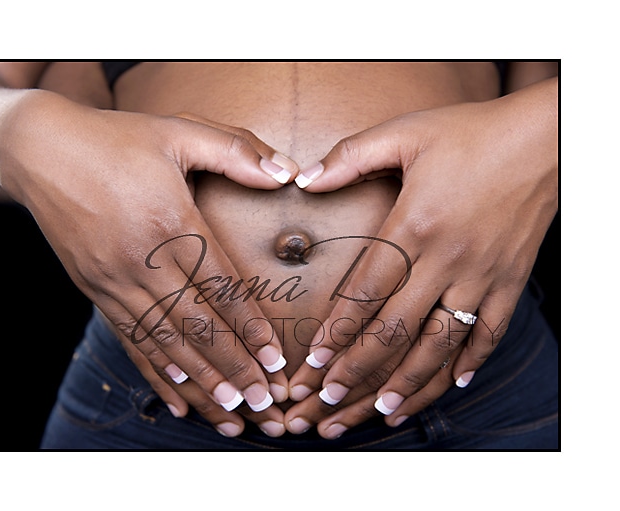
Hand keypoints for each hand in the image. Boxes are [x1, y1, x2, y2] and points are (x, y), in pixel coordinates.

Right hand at [0, 91, 299, 421]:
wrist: (40, 150)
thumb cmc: (116, 140)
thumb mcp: (177, 130)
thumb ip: (235, 151)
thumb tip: (287, 173)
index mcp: (169, 220)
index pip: (219, 286)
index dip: (249, 326)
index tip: (275, 359)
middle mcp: (141, 259)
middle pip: (196, 326)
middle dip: (234, 369)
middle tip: (264, 403)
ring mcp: (114, 280)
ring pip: (165, 343)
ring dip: (201, 382)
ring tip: (231, 414)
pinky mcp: (94, 290)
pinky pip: (130, 340)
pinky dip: (156, 372)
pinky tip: (177, 398)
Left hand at [286, 77, 557, 433]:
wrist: (543, 137)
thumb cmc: (471, 132)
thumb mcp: (405, 132)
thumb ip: (350, 156)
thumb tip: (304, 180)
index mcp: (416, 225)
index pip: (365, 292)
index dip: (335, 333)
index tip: (312, 363)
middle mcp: (447, 260)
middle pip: (394, 331)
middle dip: (356, 371)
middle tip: (327, 401)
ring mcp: (482, 276)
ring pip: (439, 345)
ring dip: (407, 383)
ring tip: (379, 411)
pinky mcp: (510, 282)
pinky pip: (490, 334)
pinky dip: (468, 363)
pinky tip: (448, 384)